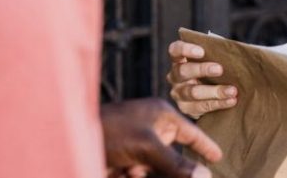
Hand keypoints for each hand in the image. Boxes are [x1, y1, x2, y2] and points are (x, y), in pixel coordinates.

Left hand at [100, 98, 221, 177]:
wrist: (68, 138)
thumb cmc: (110, 131)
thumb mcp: (147, 148)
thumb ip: (176, 164)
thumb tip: (205, 176)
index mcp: (160, 115)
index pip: (190, 132)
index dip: (204, 146)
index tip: (218, 157)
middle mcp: (150, 128)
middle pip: (171, 157)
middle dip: (166, 170)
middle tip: (143, 169)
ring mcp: (135, 144)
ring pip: (153, 169)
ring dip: (142, 172)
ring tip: (128, 169)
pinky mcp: (122, 159)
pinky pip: (138, 171)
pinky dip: (132, 174)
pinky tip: (120, 170)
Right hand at [167, 40, 237, 118]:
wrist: (212, 94)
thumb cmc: (214, 69)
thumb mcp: (214, 59)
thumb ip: (219, 53)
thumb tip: (241, 50)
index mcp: (179, 59)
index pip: (175, 50)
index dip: (186, 49)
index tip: (202, 51)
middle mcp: (175, 76)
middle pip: (183, 71)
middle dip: (202, 69)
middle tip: (220, 69)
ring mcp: (178, 93)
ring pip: (193, 92)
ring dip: (214, 91)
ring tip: (232, 91)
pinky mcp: (186, 108)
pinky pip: (201, 107)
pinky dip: (218, 103)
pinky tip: (231, 100)